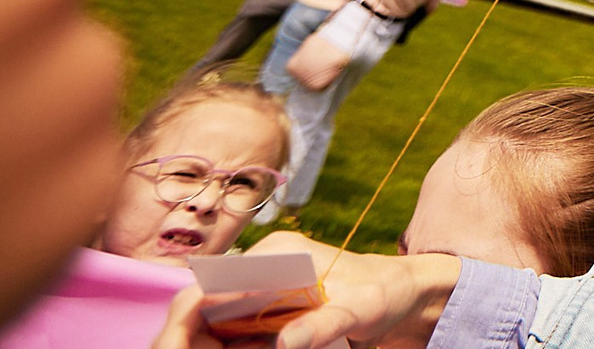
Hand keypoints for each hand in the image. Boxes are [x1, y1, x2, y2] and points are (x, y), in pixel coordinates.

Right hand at [148, 237, 459, 348]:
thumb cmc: (387, 292)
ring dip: (203, 345)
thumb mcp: (362, 309)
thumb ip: (323, 324)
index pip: (212, 284)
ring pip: (208, 324)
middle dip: (186, 338)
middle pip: (200, 306)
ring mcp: (260, 291)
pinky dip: (225, 348)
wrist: (408, 294)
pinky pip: (229, 335)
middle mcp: (260, 268)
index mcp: (276, 255)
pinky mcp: (266, 313)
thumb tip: (286, 345)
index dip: (186, 320)